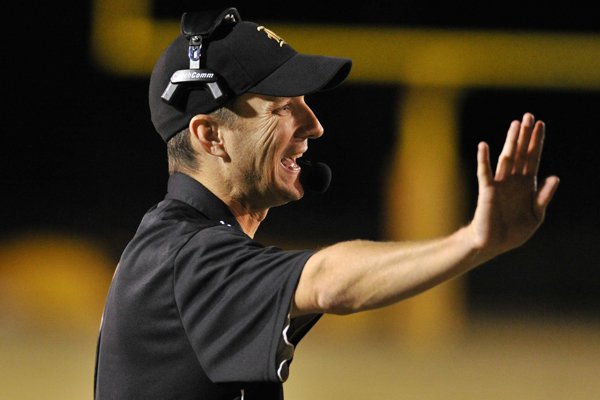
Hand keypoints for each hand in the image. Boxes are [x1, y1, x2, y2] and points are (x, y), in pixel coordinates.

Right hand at [469, 112, 559, 255]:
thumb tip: (555, 177)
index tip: (541, 124)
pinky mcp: (487, 191)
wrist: (494, 243)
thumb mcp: (536, 215)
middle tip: (529, 115)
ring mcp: (500, 184)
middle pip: (521, 153)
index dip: (537, 142)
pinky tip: (484, 146)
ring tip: (515, 124)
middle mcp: (513, 180)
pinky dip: (484, 159)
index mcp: (527, 185)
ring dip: (511, 141)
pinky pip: (485, 173)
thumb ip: (544, 196)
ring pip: (507, 158)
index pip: (533, 158)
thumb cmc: (514, 231)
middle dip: (525, 135)